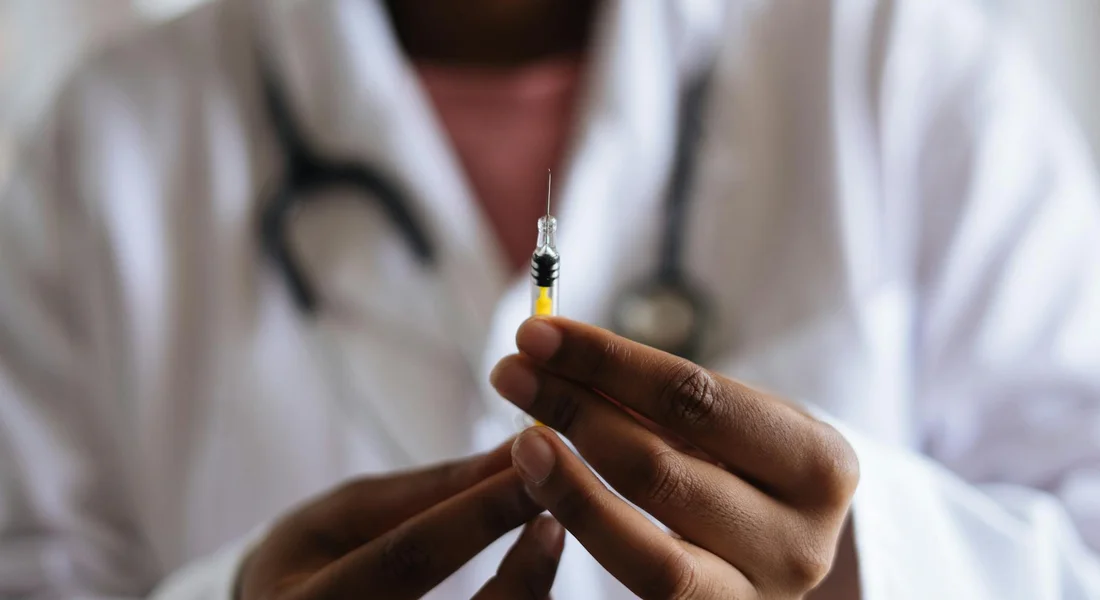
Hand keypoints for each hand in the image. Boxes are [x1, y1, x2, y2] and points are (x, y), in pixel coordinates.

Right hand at [238, 441, 564, 599]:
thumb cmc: (309, 561)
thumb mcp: (350, 514)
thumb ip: (432, 489)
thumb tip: (515, 450)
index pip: (407, 559)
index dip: (478, 513)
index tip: (532, 465)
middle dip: (522, 572)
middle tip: (559, 513)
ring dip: (528, 599)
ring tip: (549, 543)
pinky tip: (532, 585)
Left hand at [490, 318, 858, 598]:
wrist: (787, 551)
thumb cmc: (753, 467)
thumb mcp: (736, 424)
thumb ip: (666, 400)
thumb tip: (560, 357)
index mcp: (820, 465)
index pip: (694, 398)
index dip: (606, 362)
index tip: (538, 332)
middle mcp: (801, 543)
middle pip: (661, 469)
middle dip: (574, 412)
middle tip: (512, 373)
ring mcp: (758, 599)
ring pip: (646, 551)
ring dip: (568, 485)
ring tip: (520, 437)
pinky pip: (638, 589)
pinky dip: (584, 536)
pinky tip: (543, 494)